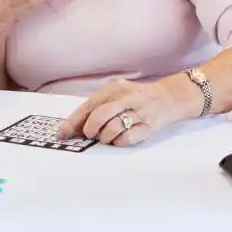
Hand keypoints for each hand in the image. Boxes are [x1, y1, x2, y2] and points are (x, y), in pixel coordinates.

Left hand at [57, 77, 195, 146]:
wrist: (168, 97)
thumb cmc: (135, 97)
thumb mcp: (116, 94)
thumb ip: (96, 107)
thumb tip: (75, 127)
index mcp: (114, 89)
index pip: (89, 106)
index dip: (73, 122)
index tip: (62, 134)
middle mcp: (126, 98)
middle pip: (99, 117)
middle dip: (90, 130)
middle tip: (90, 135)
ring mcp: (138, 112)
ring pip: (112, 129)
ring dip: (104, 138)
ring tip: (106, 137)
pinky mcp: (148, 126)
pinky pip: (127, 138)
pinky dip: (119, 142)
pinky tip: (119, 139)